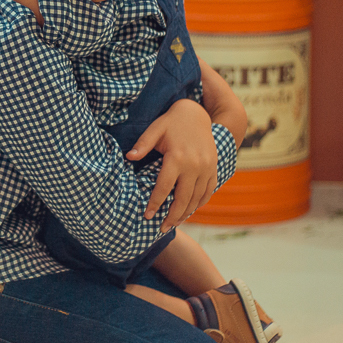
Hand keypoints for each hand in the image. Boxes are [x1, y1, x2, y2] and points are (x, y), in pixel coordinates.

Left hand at [126, 99, 217, 231]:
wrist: (197, 114)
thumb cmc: (171, 122)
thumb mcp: (155, 129)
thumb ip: (143, 144)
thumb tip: (128, 156)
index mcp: (177, 157)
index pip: (164, 187)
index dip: (155, 203)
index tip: (147, 216)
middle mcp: (194, 165)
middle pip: (183, 198)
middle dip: (172, 216)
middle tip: (162, 228)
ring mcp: (207, 168)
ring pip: (197, 198)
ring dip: (186, 213)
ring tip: (174, 224)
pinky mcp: (214, 168)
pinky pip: (209, 191)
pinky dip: (200, 203)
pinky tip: (190, 211)